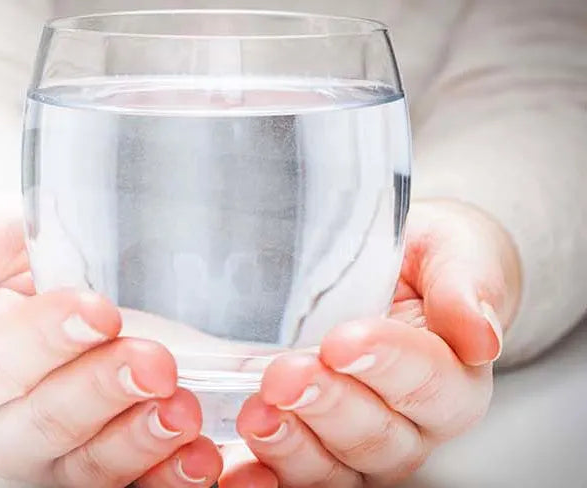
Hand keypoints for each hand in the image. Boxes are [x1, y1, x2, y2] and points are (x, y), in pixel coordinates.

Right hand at [0, 203, 222, 487]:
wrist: (84, 270)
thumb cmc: (26, 254)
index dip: (42, 341)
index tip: (98, 313)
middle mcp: (3, 420)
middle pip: (39, 425)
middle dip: (99, 392)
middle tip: (153, 363)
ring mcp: (56, 454)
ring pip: (85, 468)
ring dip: (138, 442)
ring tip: (182, 410)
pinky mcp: (106, 467)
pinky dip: (168, 478)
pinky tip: (199, 457)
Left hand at [223, 200, 521, 486]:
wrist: (386, 275)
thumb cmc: (420, 263)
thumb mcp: (451, 251)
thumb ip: (465, 284)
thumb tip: (482, 336)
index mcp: (452, 379)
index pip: (428, 382)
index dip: (385, 365)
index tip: (342, 342)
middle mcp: (410, 427)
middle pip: (376, 436)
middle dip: (327, 406)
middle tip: (287, 375)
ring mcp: (357, 448)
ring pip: (332, 468)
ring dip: (290, 444)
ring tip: (258, 412)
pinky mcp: (310, 450)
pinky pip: (288, 476)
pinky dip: (260, 474)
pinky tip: (235, 464)